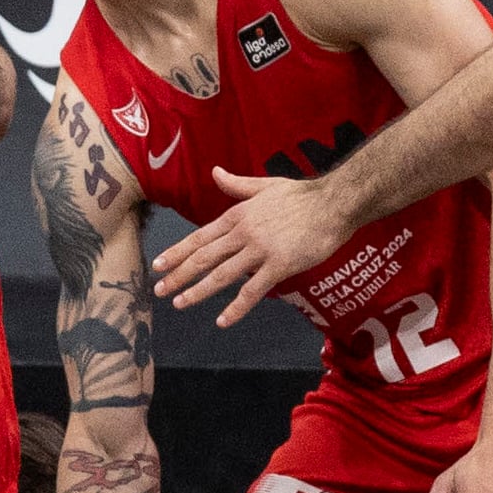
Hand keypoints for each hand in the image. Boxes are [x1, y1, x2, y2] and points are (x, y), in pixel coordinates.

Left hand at [154, 168, 352, 326]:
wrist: (333, 204)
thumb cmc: (302, 195)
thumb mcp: (265, 186)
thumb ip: (237, 184)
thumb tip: (216, 172)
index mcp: (238, 215)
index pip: (200, 237)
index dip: (177, 252)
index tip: (159, 265)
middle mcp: (243, 233)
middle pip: (204, 257)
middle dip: (179, 274)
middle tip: (159, 290)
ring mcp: (260, 250)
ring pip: (222, 275)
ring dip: (198, 291)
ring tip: (180, 303)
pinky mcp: (279, 265)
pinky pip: (252, 291)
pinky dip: (236, 307)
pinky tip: (222, 320)